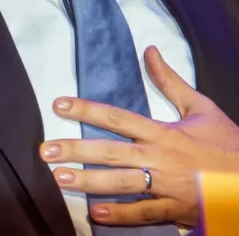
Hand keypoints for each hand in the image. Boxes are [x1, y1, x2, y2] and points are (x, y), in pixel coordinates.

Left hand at [39, 45, 238, 227]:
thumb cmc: (226, 145)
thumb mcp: (201, 108)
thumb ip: (170, 81)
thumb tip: (150, 51)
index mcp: (163, 132)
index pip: (117, 117)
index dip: (87, 110)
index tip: (59, 105)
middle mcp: (160, 158)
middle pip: (111, 152)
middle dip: (76, 150)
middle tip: (46, 150)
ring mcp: (167, 187)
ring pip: (122, 184)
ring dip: (89, 181)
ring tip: (60, 178)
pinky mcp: (175, 210)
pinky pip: (144, 214)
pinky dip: (121, 215)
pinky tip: (96, 213)